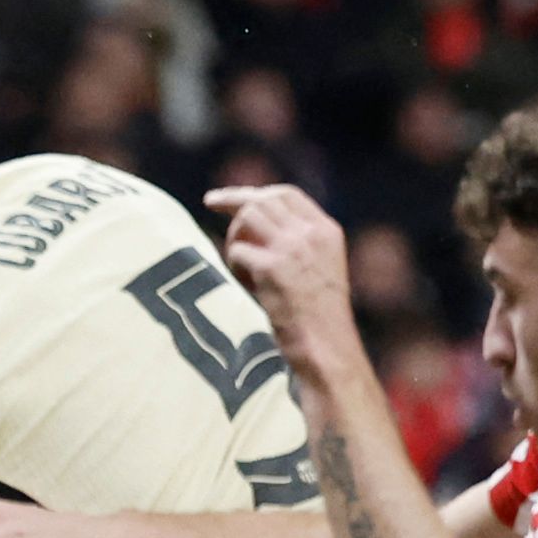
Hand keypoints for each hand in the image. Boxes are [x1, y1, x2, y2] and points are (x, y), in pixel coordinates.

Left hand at [203, 183, 357, 356]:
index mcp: (327, 231)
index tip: (229, 198)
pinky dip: (234, 266)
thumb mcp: (319, 269)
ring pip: (248, 216)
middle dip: (233, 202)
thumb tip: (253, 225)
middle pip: (263, 199)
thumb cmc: (318, 316)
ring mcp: (293, 248)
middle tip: (210, 204)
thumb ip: (297, 245)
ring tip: (240, 265)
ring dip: (235, 237)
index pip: (287, 194)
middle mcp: (311, 233)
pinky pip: (237, 251)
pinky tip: (246, 285)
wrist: (326, 345)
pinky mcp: (273, 268)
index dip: (255, 192)